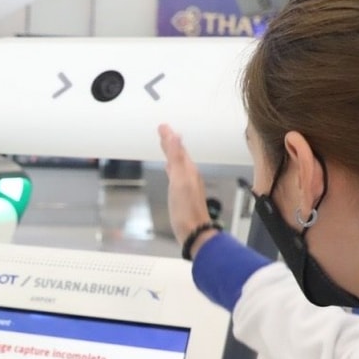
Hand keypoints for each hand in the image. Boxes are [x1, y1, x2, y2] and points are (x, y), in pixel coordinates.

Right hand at [158, 125, 214, 255]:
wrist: (195, 232)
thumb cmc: (186, 209)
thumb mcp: (179, 181)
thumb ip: (176, 158)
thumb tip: (175, 135)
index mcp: (188, 170)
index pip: (178, 149)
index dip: (170, 137)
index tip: (163, 126)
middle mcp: (190, 176)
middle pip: (180, 155)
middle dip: (171, 143)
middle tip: (164, 132)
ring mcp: (188, 186)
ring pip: (179, 164)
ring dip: (172, 154)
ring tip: (166, 146)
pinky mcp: (184, 196)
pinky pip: (177, 176)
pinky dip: (172, 168)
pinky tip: (170, 171)